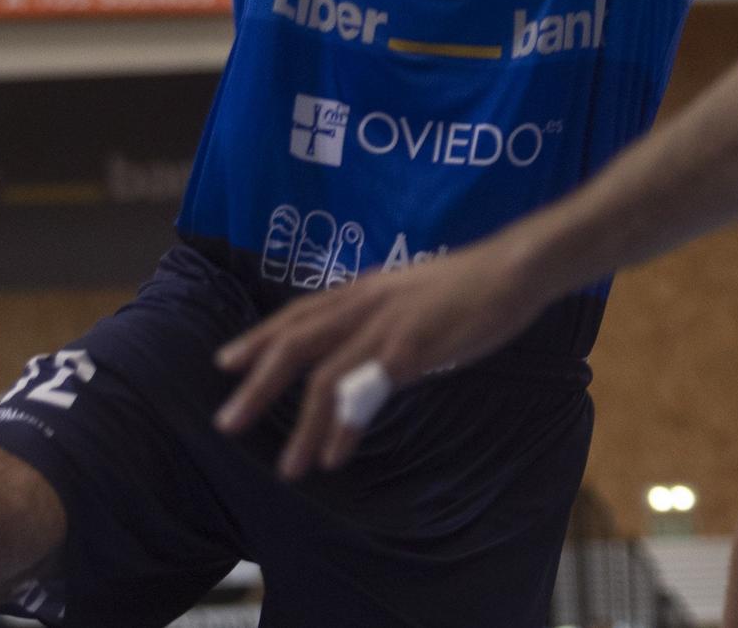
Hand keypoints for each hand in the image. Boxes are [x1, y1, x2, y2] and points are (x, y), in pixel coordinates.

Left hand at [212, 240, 541, 475]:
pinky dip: (344, 427)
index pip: (297, 313)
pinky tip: (333, 455)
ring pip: (323, 378)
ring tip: (287, 467)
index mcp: (363, 288)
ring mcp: (385, 325)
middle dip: (256, 384)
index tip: (227, 363)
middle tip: (226, 422)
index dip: (260, 337)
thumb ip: (381, 316)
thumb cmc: (469, 286)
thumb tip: (361, 350)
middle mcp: (364, 302)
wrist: (511, 270)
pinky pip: (364, 393)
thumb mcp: (411, 294)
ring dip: (300, 426)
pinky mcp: (410, 349)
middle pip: (294, 343)